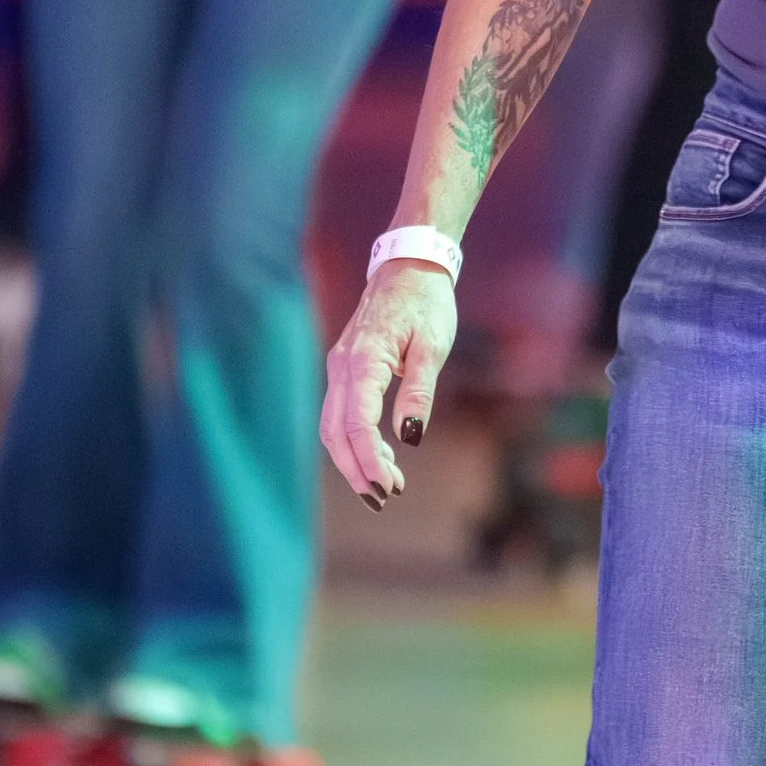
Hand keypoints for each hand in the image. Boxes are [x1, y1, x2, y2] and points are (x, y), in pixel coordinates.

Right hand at [321, 259, 459, 502]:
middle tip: (385, 498)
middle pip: (335, 432)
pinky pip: (340, 413)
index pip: (357, 422)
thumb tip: (409, 435)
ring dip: (353, 460)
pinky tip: (381, 458)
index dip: (369, 459)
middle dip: (356, 470)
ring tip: (387, 485)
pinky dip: (354, 441)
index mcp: (364, 360)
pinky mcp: (345, 370)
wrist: (408, 267)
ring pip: (332, 426)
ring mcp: (339, 367)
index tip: (389, 487)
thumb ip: (419, 390)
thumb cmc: (426, 304)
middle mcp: (342, 366)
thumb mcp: (433, 346)